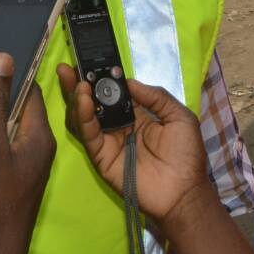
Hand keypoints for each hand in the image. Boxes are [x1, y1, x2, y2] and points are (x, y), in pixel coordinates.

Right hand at [56, 64, 209, 224]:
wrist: (184, 192)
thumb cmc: (186, 155)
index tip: (92, 61)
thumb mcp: (179, 116)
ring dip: (78, 98)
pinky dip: (83, 117)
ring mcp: (108, 141)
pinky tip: (84, 101)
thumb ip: (156, 96)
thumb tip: (129, 81)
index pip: (113, 93)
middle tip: (67, 68)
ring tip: (78, 82)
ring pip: (85, 117)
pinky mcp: (101, 157)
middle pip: (93, 103)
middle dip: (79, 84)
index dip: (103, 78)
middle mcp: (119, 126)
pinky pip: (89, 135)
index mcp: (137, 115)